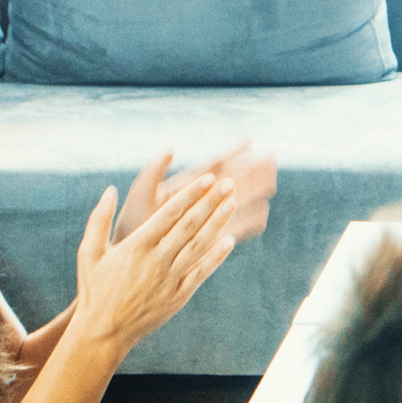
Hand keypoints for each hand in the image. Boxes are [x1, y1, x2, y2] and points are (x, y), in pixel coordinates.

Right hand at [74, 173, 236, 347]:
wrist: (104, 330)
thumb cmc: (94, 288)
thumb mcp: (89, 252)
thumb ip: (99, 219)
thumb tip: (110, 190)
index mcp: (137, 245)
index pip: (170, 213)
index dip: (191, 194)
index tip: (208, 179)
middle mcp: (157, 260)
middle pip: (190, 226)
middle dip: (211, 202)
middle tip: (229, 184)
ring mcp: (170, 278)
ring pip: (199, 246)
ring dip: (218, 224)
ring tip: (233, 204)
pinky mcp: (178, 296)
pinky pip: (201, 273)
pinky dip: (216, 257)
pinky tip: (230, 241)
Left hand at [115, 142, 277, 245]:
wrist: (130, 263)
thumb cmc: (131, 228)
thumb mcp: (141, 197)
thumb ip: (154, 173)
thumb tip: (171, 147)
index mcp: (185, 188)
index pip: (212, 166)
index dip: (231, 152)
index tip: (249, 139)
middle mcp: (198, 203)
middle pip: (230, 181)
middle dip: (250, 170)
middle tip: (272, 156)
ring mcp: (205, 221)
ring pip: (235, 203)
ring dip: (254, 191)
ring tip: (272, 180)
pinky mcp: (208, 242)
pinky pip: (231, 229)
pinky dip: (247, 222)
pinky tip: (262, 214)